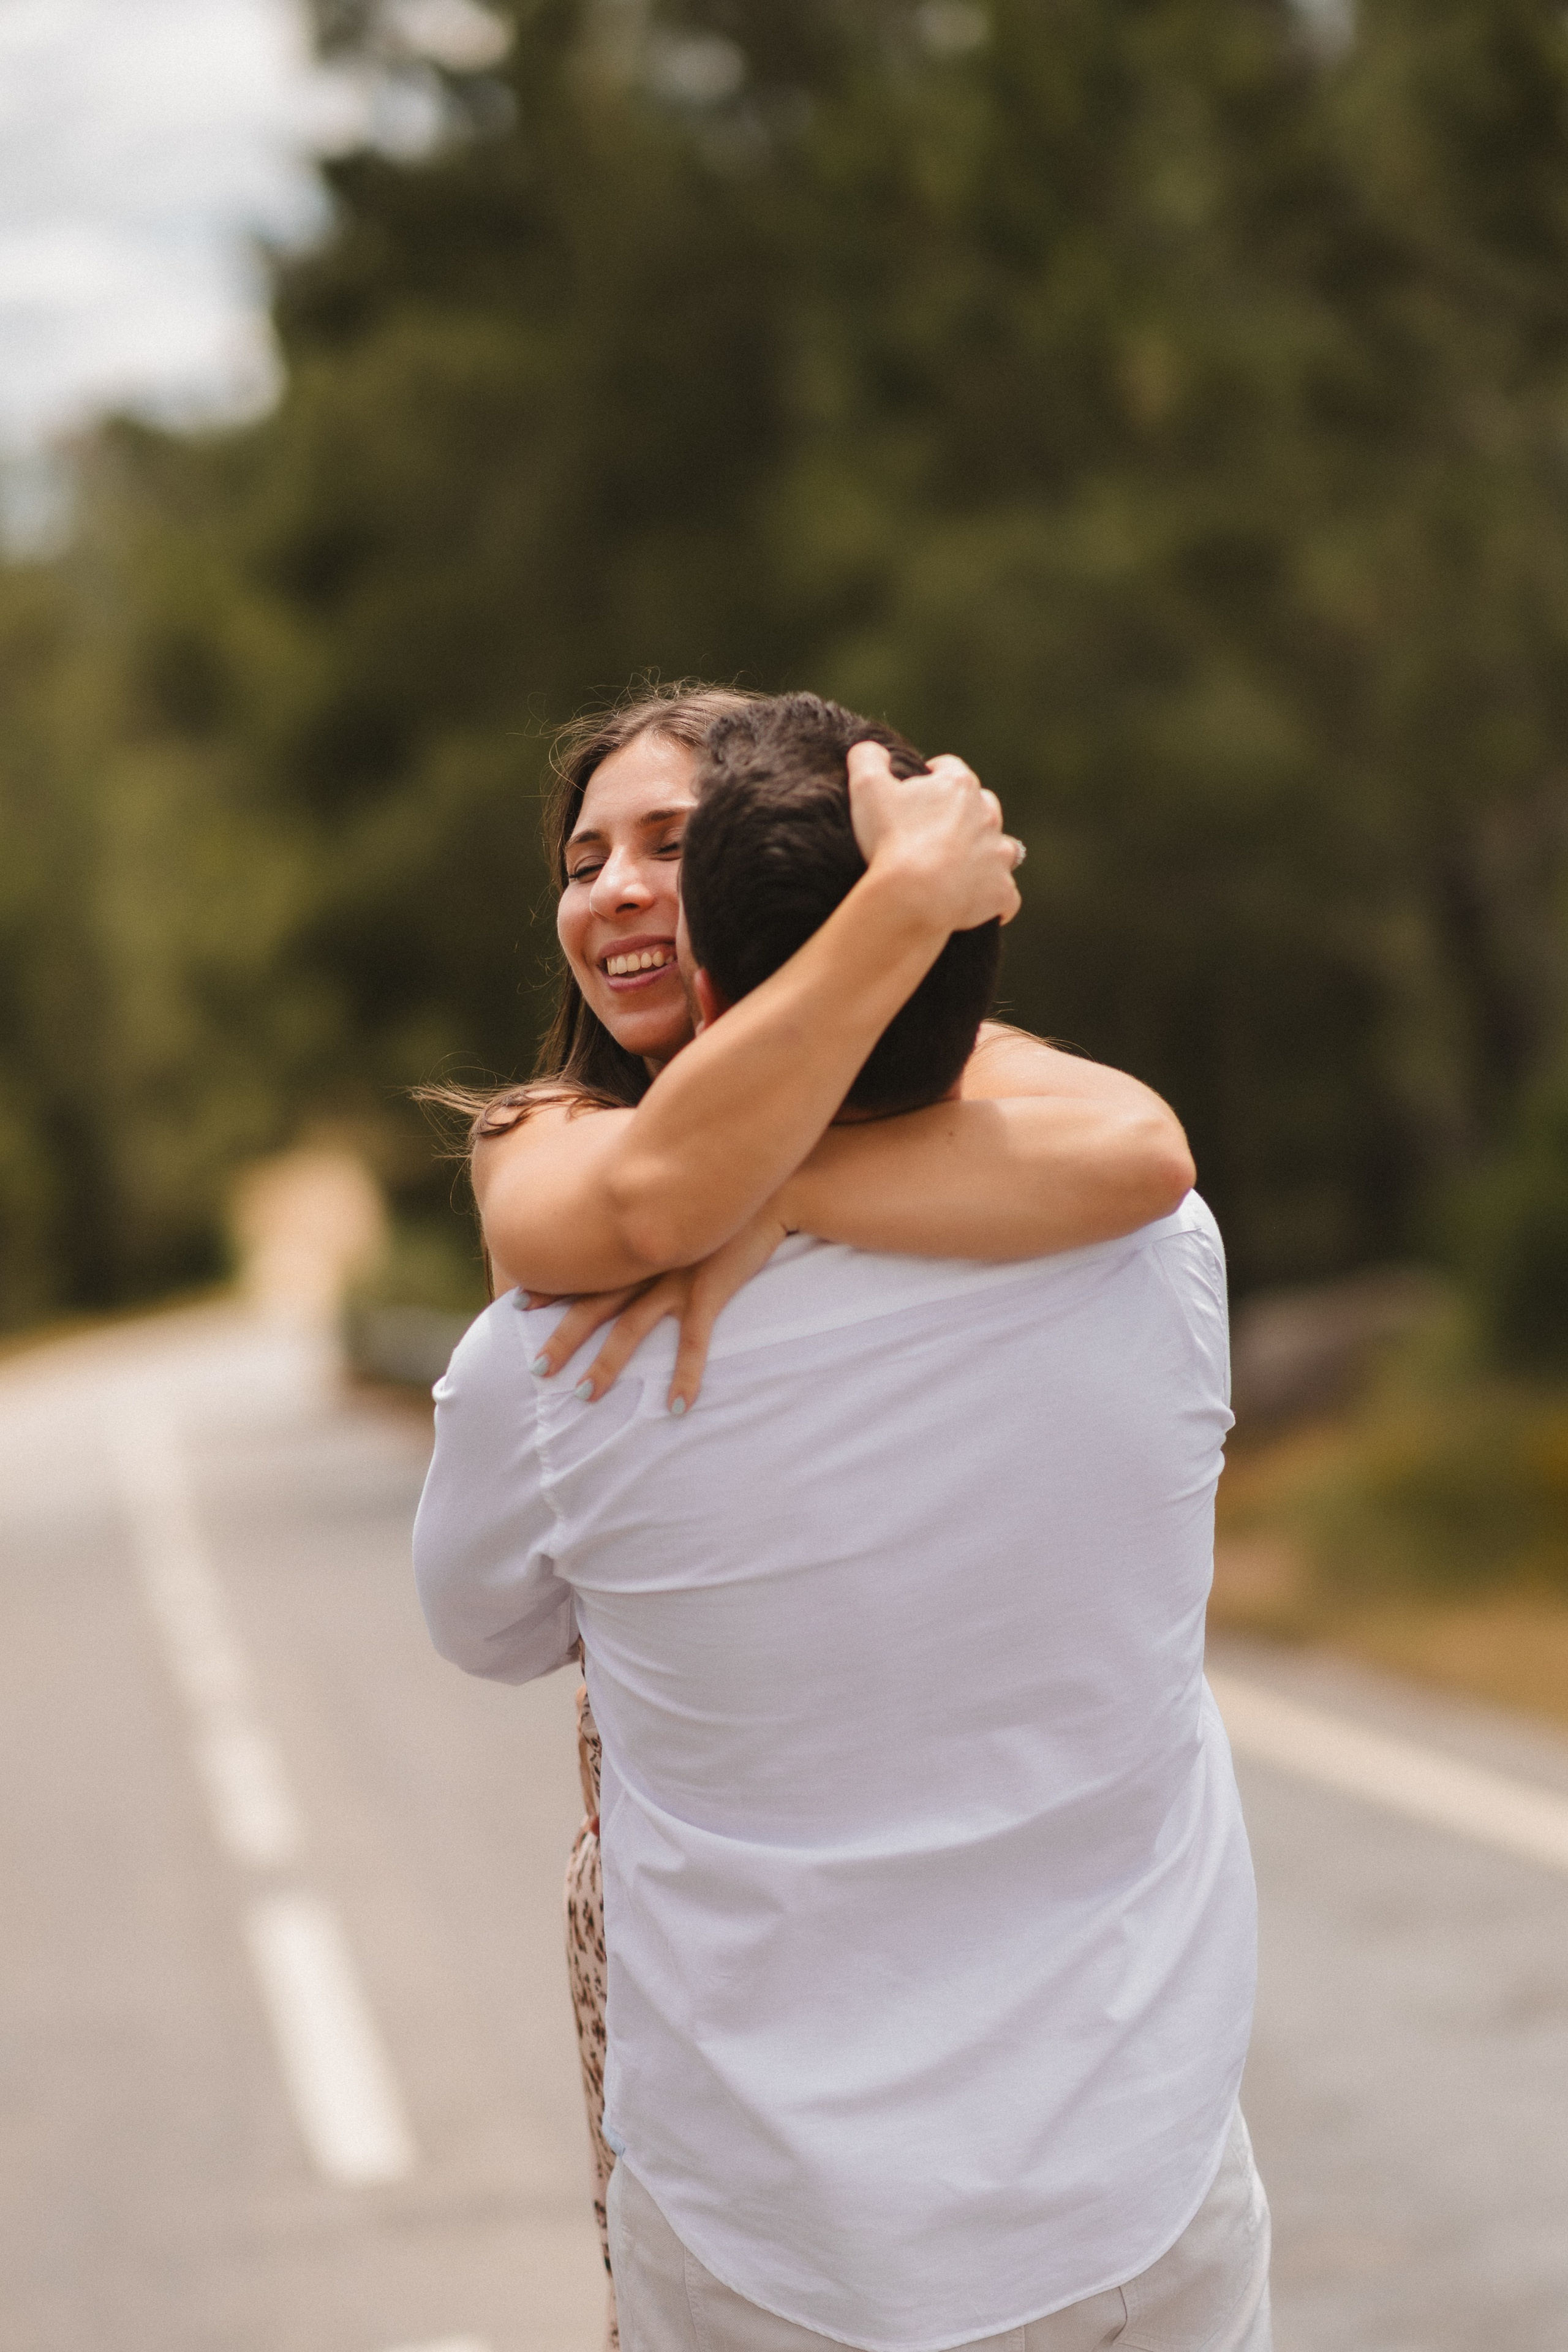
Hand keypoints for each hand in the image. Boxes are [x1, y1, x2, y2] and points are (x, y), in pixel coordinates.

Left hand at [525, 1203, 793, 1413]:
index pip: (585, 1270)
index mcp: (637, 1245)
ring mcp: (677, 1279)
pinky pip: (694, 1342)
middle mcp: (647, 1263)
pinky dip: (685, 1375)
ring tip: (584, 1397)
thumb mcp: (680, 1205)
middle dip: (563, 1337)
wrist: (766, 1188)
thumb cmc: (724, 1198)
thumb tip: (639, 1231)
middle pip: (595, 1306)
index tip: (519, 1304)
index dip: (552, 1288)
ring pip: (631, 1329)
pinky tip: (677, 1406)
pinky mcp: (709, 1291)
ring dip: (606, 1365)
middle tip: (536, 1368)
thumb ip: (657, 1221)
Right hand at [847, 741, 1022, 931]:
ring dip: (985, 854)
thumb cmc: (890, 839)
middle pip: (981, 807)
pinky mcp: (1002, 890)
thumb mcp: (867, 787)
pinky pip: (1007, 895)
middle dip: (964, 815)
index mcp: (959, 785)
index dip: (932, 776)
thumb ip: (867, 758)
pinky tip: (982, 905)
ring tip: (961, 869)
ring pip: (1001, 848)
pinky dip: (995, 897)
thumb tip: (872, 749)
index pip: (949, 768)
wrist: (913, 896)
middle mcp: (988, 815)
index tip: (918, 790)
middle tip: (935, 833)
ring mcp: (999, 855)